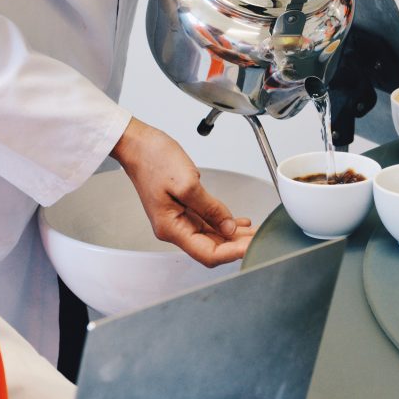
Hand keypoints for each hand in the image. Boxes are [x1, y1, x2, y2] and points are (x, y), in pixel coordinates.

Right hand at [111, 117, 254, 266]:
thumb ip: (210, 208)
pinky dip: (224, 223)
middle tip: (261, 238)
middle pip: (212, 248)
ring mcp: (178, 219)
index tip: (253, 246)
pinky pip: (207, 223)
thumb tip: (229, 227)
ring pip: (211, 237)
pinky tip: (239, 222)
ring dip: (234, 235)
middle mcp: (174, 228)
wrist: (137, 145)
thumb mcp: (187, 182)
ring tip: (256, 232)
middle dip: (238, 245)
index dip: (233, 253)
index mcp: (171, 227)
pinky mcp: (182, 209)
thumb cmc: (152, 159)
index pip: (208, 254)